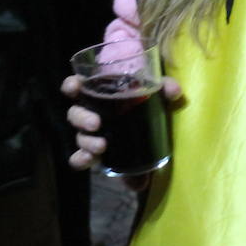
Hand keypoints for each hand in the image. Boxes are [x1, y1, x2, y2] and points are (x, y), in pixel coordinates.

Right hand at [61, 74, 182, 189]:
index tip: (76, 87)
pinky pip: (80, 158)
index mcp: (99, 94)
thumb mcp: (158, 95)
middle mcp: (91, 113)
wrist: (153, 136)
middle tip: (96, 124)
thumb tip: (174, 91)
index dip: (71, 85)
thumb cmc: (147, 105)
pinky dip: (81, 160)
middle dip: (81, 118)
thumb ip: (165, 88)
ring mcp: (91, 135)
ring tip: (102, 146)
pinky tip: (89, 160)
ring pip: (79, 137)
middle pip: (75, 113)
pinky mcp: (96, 155)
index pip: (77, 86)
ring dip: (86, 141)